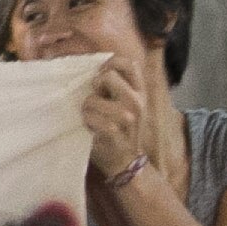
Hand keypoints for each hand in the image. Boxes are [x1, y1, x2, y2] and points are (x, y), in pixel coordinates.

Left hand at [82, 57, 151, 174]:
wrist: (126, 162)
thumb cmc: (121, 130)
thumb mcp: (128, 105)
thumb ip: (119, 86)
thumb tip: (94, 67)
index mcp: (141, 92)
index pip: (129, 63)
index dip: (110, 64)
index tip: (102, 76)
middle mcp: (137, 102)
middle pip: (107, 75)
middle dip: (96, 87)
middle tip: (98, 101)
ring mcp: (126, 117)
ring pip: (91, 98)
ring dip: (86, 109)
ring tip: (94, 119)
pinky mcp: (112, 131)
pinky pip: (88, 116)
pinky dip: (85, 122)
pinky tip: (92, 130)